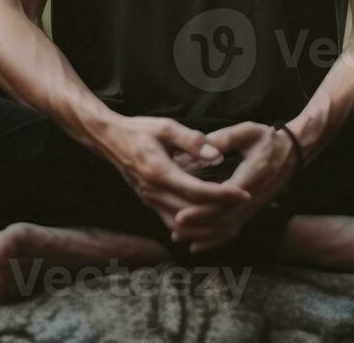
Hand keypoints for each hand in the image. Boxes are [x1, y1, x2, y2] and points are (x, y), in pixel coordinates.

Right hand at [101, 115, 252, 233]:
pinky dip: (191, 225)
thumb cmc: (138, 130)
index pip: (197, 192)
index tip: (244, 193)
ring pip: (182, 224)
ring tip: (229, 214)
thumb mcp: (165, 127)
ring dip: (207, 223)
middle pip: (193, 212)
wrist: (108, 140)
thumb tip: (217, 155)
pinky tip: (206, 219)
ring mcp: (149, 200)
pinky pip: (171, 222)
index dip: (223, 195)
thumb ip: (192, 141)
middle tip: (244, 202)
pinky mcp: (149, 202)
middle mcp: (154, 192)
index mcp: (159, 172)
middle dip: (221, 210)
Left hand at [171, 121, 298, 252]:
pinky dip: (214, 240)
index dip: (203, 210)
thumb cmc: (269, 140)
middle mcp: (253, 198)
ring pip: (227, 229)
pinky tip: (196, 245)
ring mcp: (253, 207)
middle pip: (223, 220)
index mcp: (251, 178)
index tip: (182, 214)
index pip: (224, 201)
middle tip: (173, 228)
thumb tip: (205, 145)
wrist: (293, 153)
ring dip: (203, 235)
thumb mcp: (250, 131)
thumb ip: (227, 137)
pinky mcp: (251, 210)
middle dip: (197, 226)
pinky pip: (233, 230)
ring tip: (178, 236)